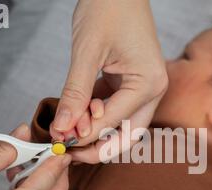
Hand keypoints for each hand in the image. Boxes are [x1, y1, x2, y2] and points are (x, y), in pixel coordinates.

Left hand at [50, 0, 167, 162]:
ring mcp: (143, 88)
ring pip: (122, 126)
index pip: (115, 121)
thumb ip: (75, 93)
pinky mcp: (131, 83)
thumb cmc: (108, 8)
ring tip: (68, 126)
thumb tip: (63, 129)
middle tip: (69, 152)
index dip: (84, 135)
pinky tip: (77, 112)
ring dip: (96, 130)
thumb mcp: (87, 52)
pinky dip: (96, 115)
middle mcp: (152, 90)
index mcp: (149, 83)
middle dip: (99, 147)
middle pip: (128, 135)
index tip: (59, 142)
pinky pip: (115, 109)